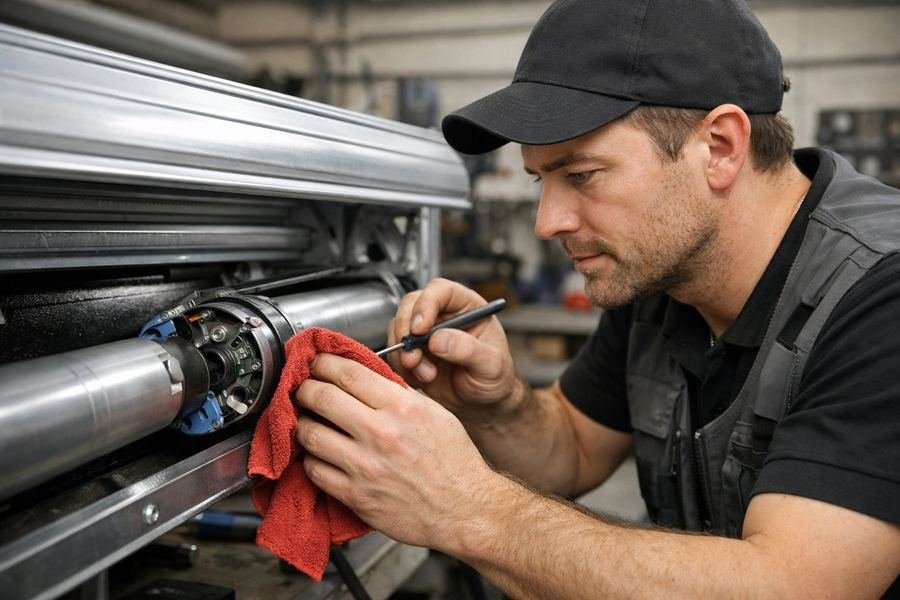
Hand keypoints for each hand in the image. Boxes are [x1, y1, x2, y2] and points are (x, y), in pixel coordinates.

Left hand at [294, 353, 501, 548]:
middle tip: (304, 389)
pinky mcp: (356, 496)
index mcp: (402, 407)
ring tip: (308, 422)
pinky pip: (315, 470)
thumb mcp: (434, 412)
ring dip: (302, 424)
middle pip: (320, 397)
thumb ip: (398, 393)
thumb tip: (364, 377)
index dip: (323, 363)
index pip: (347, 373)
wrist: (464, 509)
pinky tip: (320, 454)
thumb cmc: (454, 462)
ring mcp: (365, 466)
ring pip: (310, 434)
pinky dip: (311, 458)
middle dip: (304, 389)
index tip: (317, 364)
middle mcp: (381, 433)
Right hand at [386, 278, 519, 419]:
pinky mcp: (412, 351)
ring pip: (398, 328)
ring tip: (426, 375)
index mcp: (467, 307)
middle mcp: (443, 315)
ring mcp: (425, 333)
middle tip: (413, 357)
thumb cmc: (495, 378)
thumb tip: (438, 340)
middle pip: (411, 304)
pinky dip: (400, 367)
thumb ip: (468, 350)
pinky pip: (394, 352)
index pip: (441, 291)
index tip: (420, 329)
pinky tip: (420, 380)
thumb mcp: (492, 365)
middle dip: (406, 330)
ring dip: (404, 353)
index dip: (426, 304)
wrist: (482, 404)